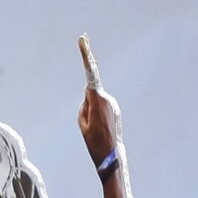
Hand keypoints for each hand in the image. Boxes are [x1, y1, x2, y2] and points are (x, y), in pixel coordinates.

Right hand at [77, 35, 120, 164]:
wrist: (112, 158)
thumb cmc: (95, 143)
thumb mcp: (82, 124)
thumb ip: (83, 106)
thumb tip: (88, 98)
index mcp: (97, 100)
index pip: (90, 73)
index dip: (85, 55)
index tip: (82, 39)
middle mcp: (106, 98)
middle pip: (89, 94)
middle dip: (87, 106)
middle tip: (90, 127)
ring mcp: (113, 104)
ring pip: (95, 103)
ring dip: (93, 113)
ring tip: (97, 131)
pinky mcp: (115, 110)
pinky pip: (101, 109)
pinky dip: (98, 118)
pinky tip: (102, 131)